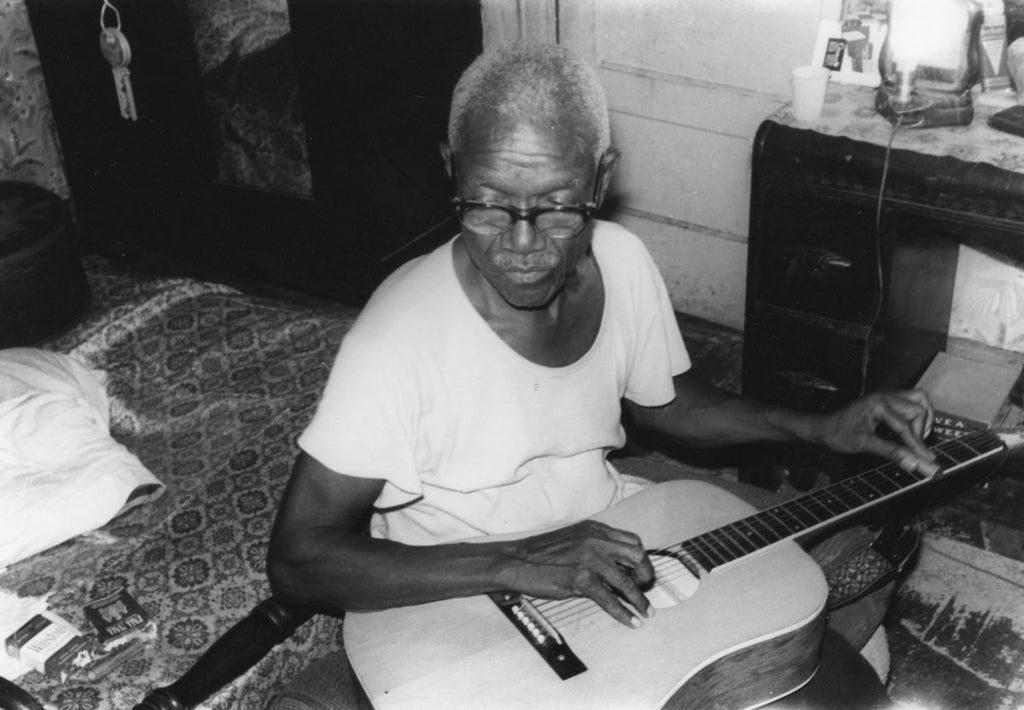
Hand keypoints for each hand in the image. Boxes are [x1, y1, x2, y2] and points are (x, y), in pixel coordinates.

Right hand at [501, 520, 654, 627]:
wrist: (515, 561)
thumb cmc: (541, 554)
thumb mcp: (573, 540)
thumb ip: (595, 547)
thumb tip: (618, 567)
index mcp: (595, 529)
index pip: (632, 541)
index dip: (642, 559)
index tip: (643, 573)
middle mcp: (595, 541)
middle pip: (637, 556)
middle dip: (646, 575)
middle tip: (645, 589)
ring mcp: (589, 559)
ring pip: (626, 581)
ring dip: (640, 599)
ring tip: (646, 611)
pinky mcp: (580, 579)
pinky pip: (609, 599)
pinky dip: (623, 613)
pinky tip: (631, 621)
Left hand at [817, 390, 938, 475]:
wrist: (823, 427)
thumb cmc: (838, 434)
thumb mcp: (864, 444)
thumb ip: (891, 452)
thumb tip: (913, 463)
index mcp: (877, 404)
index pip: (905, 426)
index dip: (917, 446)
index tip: (929, 460)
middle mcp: (884, 396)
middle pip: (918, 409)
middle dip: (920, 430)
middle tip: (915, 448)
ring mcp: (886, 396)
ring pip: (918, 399)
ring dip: (923, 418)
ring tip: (915, 437)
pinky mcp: (886, 400)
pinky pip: (911, 401)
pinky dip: (916, 415)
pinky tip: (909, 430)